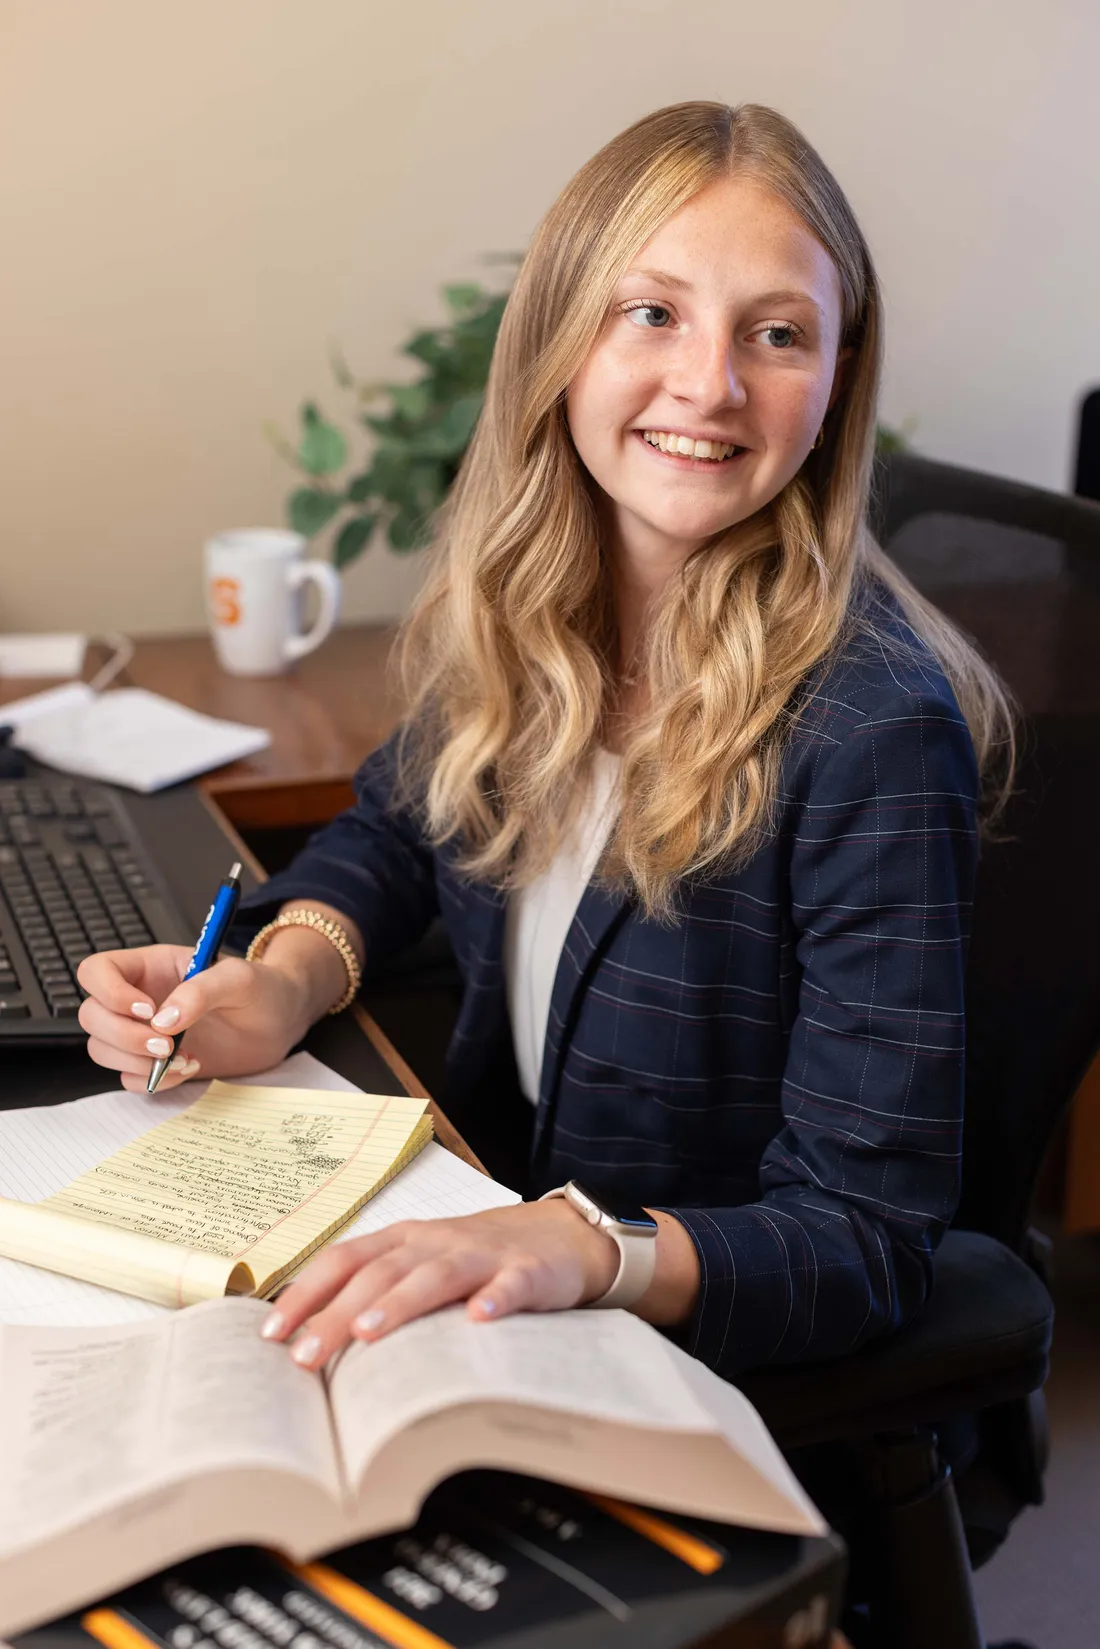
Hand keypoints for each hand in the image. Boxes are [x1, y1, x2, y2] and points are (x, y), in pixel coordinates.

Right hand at [76, 943, 311, 1092]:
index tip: (147, 1010)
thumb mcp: (240, 978)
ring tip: (181, 1057)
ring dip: (135, 1062)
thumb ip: (201, 991)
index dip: (108, 992)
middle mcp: (139, 999)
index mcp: (150, 967)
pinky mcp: (156, 1063)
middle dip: (124, 1036)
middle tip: (167, 1044)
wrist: (281, 1023)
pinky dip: (151, 1081)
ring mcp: (144, 1033)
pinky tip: (188, 1068)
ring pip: (102, 1049)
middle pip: (91, 1016)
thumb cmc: (262, 989)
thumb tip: (164, 1020)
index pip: (95, 971)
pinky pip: (128, 1078)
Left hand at [260, 1201, 620, 1367]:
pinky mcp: (527, 1271)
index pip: (343, 1261)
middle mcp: (435, 1243)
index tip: (270, 1335)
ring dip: (400, 1302)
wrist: (562, 1235)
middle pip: (380, 1273)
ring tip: (371, 1332)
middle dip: (339, 1313)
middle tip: (307, 1356)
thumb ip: (377, 1292)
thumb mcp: (422, 1265)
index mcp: (403, 1241)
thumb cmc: (479, 1259)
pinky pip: (510, 1285)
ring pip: (435, 1275)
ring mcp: (482, 1255)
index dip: (305, 1294)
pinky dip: (494, 1299)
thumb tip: (311, 1344)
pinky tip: (479, 1320)